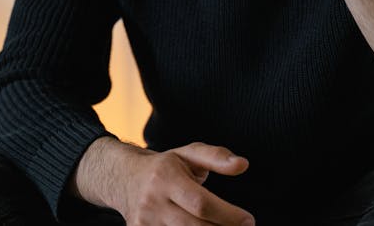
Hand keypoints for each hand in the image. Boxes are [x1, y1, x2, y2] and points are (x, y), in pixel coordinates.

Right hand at [119, 141, 253, 225]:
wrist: (124, 179)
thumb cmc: (166, 166)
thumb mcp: (189, 154)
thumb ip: (216, 157)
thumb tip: (243, 164)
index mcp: (165, 177)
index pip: (200, 203)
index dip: (228, 215)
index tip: (248, 221)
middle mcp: (152, 202)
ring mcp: (144, 223)